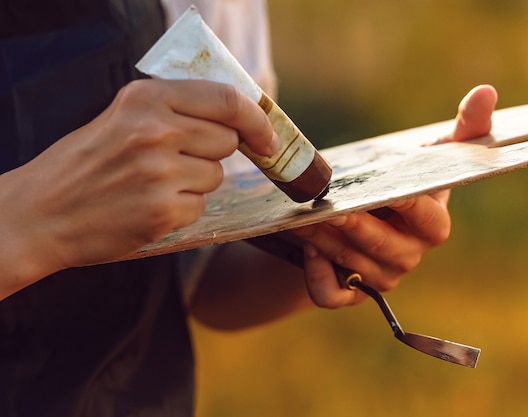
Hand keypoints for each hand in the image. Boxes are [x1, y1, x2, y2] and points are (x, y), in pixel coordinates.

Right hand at [0, 79, 276, 296]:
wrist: (40, 212)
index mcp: (146, 98)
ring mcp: (159, 172)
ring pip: (216, 176)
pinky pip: (200, 207)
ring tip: (153, 185)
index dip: (257, 120)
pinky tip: (149, 207)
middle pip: (227, 141)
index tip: (268, 137)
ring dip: (195, 184)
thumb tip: (238, 117)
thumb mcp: (123, 117)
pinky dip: (182, 210)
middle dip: (213, 154)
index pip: (228, 99)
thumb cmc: (86, 164)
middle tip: (178, 162)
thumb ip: (175, 109)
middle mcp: (155, 130)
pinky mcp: (162, 210)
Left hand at [294, 85, 497, 307]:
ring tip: (301, 213)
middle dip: (350, 222)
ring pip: (351, 262)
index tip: (379, 187)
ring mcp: (382, 276)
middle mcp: (410, 255)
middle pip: (380, 243)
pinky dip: (318, 277)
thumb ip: (463, 129)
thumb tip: (486, 91)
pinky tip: (308, 250)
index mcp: (433, 225)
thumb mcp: (429, 155)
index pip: (426, 217)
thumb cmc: (401, 182)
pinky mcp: (352, 290)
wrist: (364, 218)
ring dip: (323, 239)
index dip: (404, 203)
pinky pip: (332, 295)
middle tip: (320, 200)